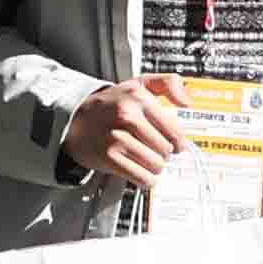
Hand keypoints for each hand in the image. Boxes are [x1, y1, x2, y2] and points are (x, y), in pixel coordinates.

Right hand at [59, 75, 188, 190]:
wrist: (76, 118)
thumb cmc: (111, 103)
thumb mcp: (139, 84)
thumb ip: (168, 84)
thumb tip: (186, 102)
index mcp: (138, 97)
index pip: (174, 130)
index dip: (178, 141)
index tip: (175, 144)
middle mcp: (127, 116)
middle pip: (166, 150)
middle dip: (164, 154)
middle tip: (155, 150)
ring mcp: (117, 137)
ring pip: (156, 165)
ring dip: (155, 167)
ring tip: (146, 159)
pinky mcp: (109, 157)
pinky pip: (142, 177)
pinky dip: (145, 179)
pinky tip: (140, 170)